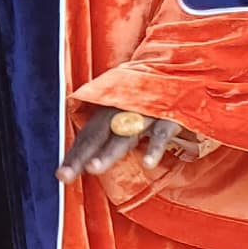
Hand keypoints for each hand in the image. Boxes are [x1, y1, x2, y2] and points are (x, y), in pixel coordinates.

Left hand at [59, 105, 192, 180]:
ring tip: (93, 169)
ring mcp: (145, 111)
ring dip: (109, 152)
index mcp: (110, 110)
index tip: (61, 176)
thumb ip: (112, 135)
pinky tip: (147, 164)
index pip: (87, 135)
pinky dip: (155, 148)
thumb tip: (92, 161)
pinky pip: (161, 133)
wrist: (186, 72)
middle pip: (96, 134)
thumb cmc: (153, 101)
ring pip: (123, 134)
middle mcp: (122, 109)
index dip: (73, 155)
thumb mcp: (129, 115)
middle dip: (80, 156)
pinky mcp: (169, 114)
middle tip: (65, 175)